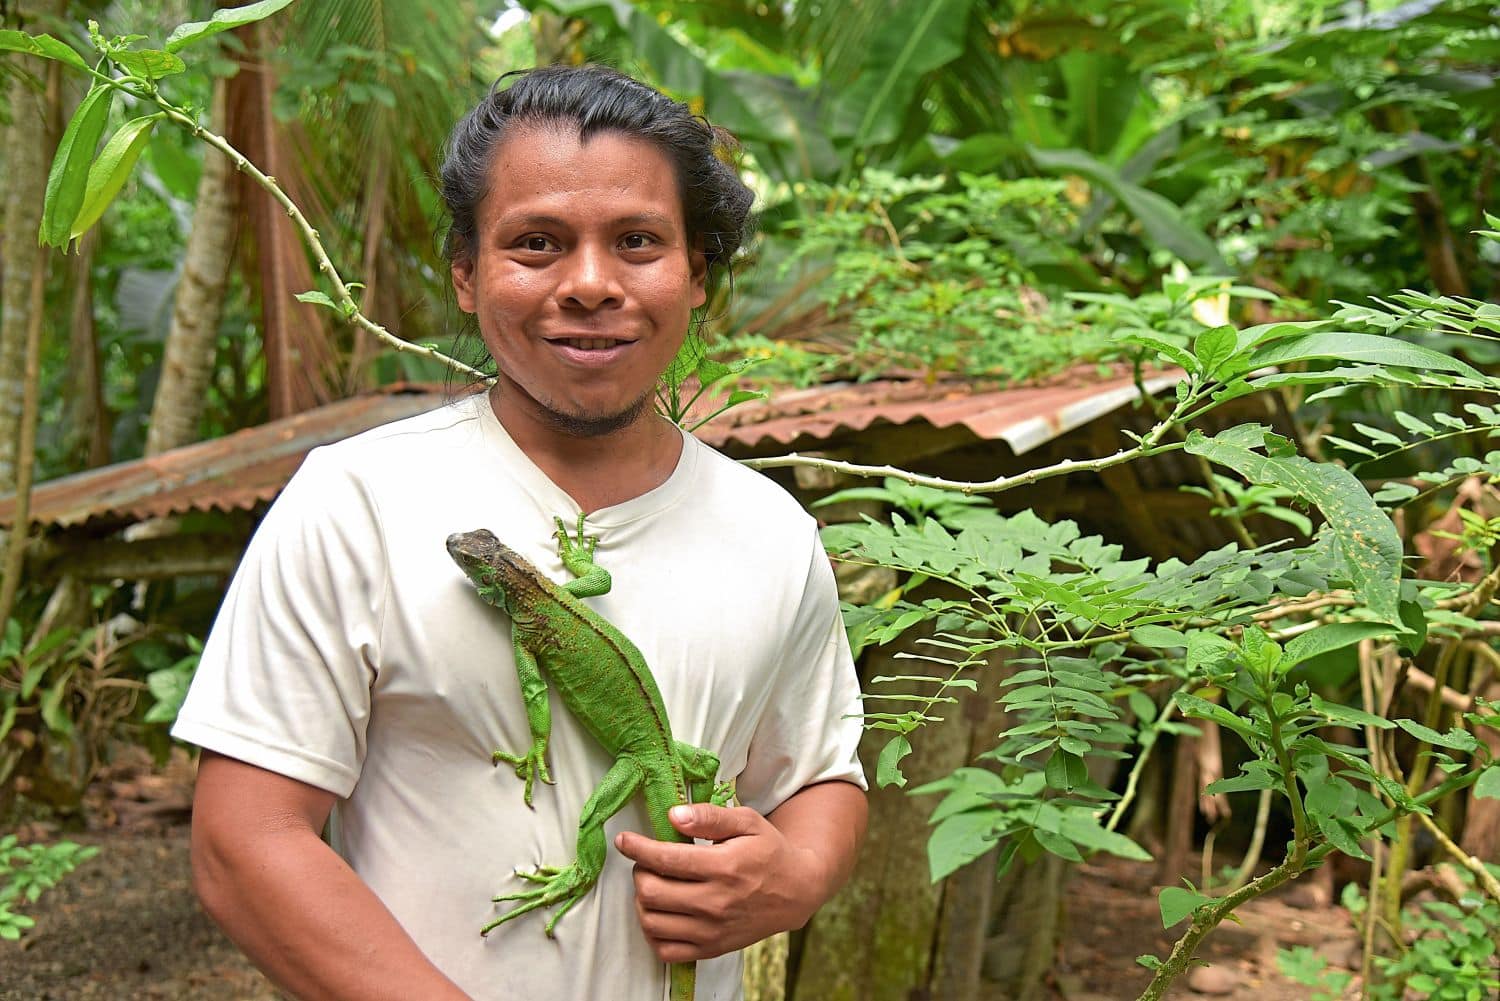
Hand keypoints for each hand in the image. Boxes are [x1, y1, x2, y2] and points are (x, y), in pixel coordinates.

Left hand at [613, 803, 825, 962]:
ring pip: (652, 922)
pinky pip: (665, 951)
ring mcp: (712, 930)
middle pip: (651, 892)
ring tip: (654, 885)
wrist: (796, 891)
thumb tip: (673, 816)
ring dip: (642, 901)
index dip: (637, 848)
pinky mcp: (711, 948)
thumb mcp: (747, 822)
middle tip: (647, 862)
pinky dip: (653, 932)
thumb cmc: (769, 852)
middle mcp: (715, 902)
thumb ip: (709, 817)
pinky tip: (661, 913)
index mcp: (723, 867)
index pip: (665, 859)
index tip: (624, 841)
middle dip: (640, 872)